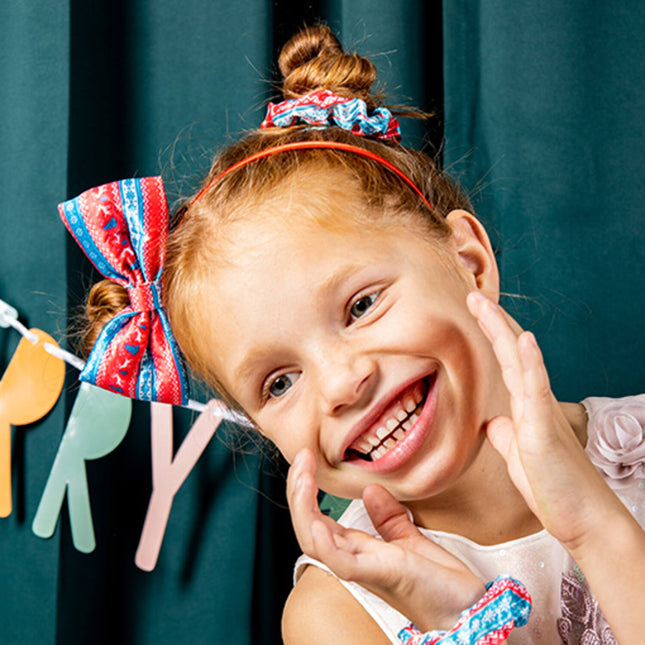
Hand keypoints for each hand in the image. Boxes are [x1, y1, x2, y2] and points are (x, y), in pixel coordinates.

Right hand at [287, 449, 484, 630]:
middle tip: (301, 458)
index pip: (317, 518)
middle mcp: (353, 557)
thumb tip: (370, 490)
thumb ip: (389, 517)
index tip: (307, 458)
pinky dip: (324, 544)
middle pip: (308, 526)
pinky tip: (317, 522)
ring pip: (315, 541)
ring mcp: (364, 567)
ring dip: (303, 507)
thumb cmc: (440, 583)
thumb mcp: (411, 540)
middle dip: (298, 491)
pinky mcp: (379, 575)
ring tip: (302, 478)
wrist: (468, 608)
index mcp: (358, 548)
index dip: (306, 489)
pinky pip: (341, 563)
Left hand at [466, 291, 622, 550]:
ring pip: (521, 362)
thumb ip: (505, 436)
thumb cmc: (553, 488)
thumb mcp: (517, 457)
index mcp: (525, 408)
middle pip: (511, 353)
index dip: (490, 334)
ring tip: (485, 304)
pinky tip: (523, 339)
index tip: (473, 310)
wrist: (584, 520)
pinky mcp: (545, 431)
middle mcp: (534, 403)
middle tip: (471, 295)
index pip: (506, 361)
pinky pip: (537, 390)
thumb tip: (490, 422)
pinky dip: (530, 362)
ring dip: (502, 330)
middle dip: (491, 322)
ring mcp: (541, 413)